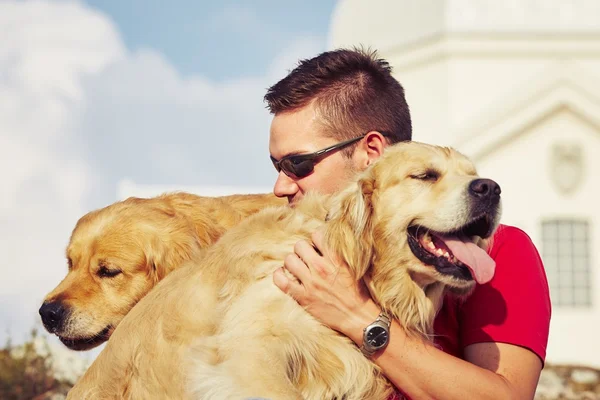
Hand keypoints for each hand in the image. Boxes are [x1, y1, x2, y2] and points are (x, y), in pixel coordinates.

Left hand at [273, 228, 379, 342]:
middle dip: (302, 250)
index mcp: (336, 258)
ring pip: (289, 259)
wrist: (358, 317)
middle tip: (307, 258)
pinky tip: (284, 274)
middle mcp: (321, 267)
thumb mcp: (355, 266)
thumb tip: (330, 241)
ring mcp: (311, 282)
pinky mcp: (303, 297)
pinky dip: (279, 275)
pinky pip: (281, 280)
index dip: (315, 240)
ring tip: (297, 267)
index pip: (316, 235)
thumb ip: (342, 252)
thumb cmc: (359, 292)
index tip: (317, 247)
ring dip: (292, 262)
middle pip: (299, 245)